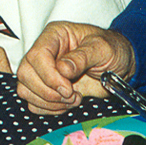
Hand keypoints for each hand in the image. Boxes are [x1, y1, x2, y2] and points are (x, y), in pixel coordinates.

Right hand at [16, 21, 135, 113]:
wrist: (120, 65)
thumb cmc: (112, 50)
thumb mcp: (102, 48)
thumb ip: (82, 57)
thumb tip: (62, 69)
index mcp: (55, 35)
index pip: (36, 55)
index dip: (49, 76)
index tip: (68, 88)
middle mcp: (45, 52)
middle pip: (25, 74)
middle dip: (48, 92)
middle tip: (72, 95)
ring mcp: (43, 71)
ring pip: (26, 90)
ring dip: (49, 102)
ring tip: (73, 98)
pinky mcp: (46, 88)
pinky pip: (34, 103)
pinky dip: (49, 109)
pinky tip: (68, 103)